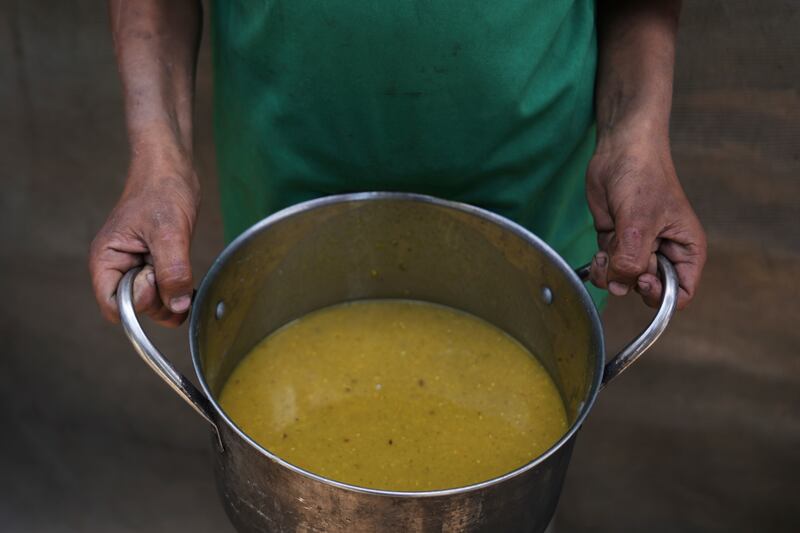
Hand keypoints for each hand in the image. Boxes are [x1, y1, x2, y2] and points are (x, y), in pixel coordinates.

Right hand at [89, 155, 199, 325]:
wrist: (172, 168)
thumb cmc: (162, 191)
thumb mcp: (170, 232)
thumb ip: (173, 271)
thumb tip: (177, 305)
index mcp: (107, 261)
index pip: (114, 307)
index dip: (139, 304)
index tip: (155, 279)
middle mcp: (118, 267)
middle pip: (138, 308)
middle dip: (161, 297)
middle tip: (171, 262)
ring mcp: (137, 267)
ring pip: (155, 302)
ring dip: (173, 292)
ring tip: (179, 260)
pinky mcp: (155, 264)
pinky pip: (166, 290)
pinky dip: (179, 288)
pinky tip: (188, 273)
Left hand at [586, 132, 706, 308]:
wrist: (620, 151)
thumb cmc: (643, 178)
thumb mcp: (639, 223)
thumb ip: (632, 260)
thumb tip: (621, 284)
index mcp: (686, 251)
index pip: (680, 294)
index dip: (660, 296)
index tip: (644, 281)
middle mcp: (664, 254)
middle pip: (647, 291)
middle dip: (629, 281)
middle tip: (621, 258)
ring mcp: (638, 249)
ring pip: (623, 282)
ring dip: (610, 274)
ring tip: (607, 252)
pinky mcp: (616, 243)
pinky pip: (608, 269)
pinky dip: (601, 265)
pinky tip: (600, 249)